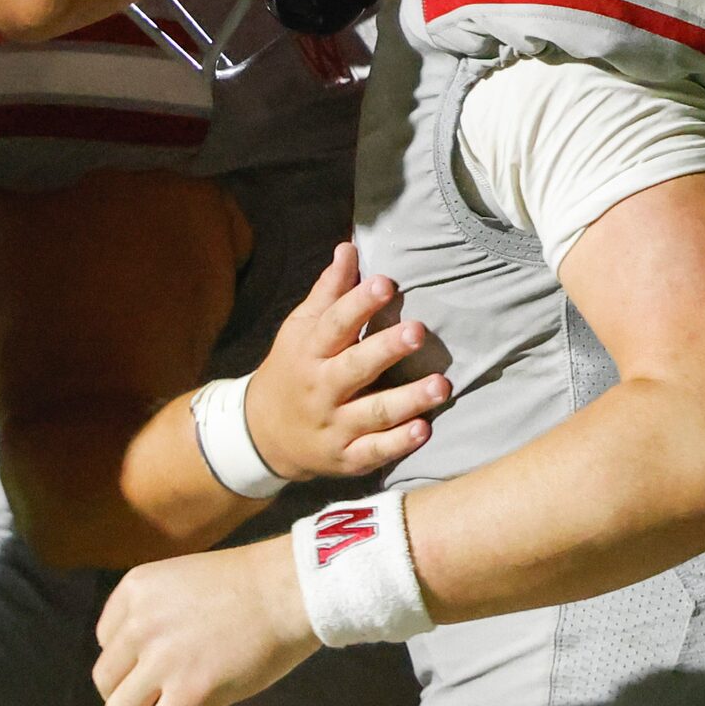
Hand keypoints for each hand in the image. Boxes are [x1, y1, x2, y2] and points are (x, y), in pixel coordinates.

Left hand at [93, 536, 317, 705]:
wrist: (290, 590)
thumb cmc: (253, 584)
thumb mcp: (185, 579)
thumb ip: (159, 612)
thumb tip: (147, 661)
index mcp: (137, 590)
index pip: (105, 640)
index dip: (126, 663)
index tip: (148, 673)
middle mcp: (139, 624)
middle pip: (106, 680)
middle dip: (125, 700)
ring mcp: (162, 660)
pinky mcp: (189, 692)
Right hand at [243, 243, 449, 480]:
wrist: (262, 436)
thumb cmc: (292, 370)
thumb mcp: (300, 330)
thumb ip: (328, 292)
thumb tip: (349, 248)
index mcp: (309, 352)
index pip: (334, 324)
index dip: (359, 303)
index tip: (386, 284)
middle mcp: (321, 389)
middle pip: (354, 368)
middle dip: (386, 350)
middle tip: (418, 331)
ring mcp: (334, 425)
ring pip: (373, 413)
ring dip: (408, 400)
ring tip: (441, 385)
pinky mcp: (347, 457)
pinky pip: (374, 452)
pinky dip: (398, 443)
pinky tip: (424, 429)